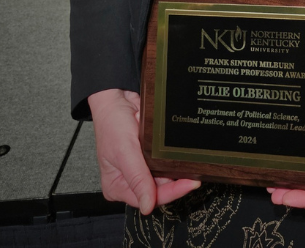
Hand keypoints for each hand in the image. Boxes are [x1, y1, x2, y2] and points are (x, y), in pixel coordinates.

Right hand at [87, 89, 200, 213]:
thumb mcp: (124, 152)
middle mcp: (129, 180)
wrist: (117, 98)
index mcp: (117, 186)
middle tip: (193, 171)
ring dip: (171, 164)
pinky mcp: (150, 156)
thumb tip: (147, 206)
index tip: (191, 184)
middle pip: (159, 189)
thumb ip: (137, 179)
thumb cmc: (111, 123)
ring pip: (165, 175)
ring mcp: (141, 168)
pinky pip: (165, 161)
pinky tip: (169, 147)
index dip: (171, 193)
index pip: (148, 198)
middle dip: (173, 178)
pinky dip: (169, 154)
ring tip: (171, 152)